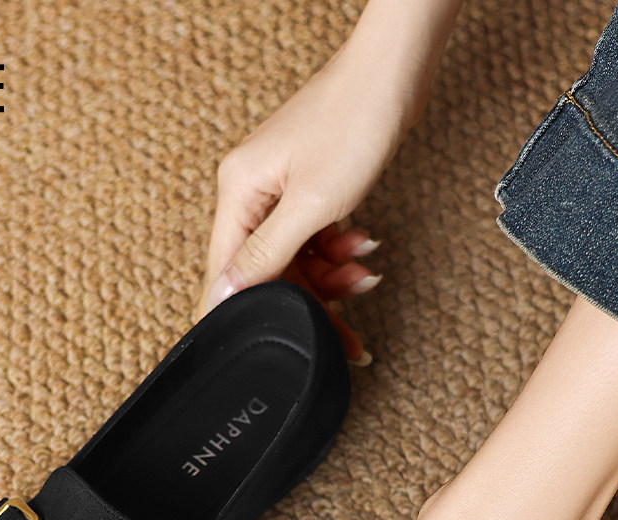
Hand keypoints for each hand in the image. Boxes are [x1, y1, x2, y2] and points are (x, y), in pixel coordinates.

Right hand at [193, 36, 427, 358]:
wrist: (394, 73)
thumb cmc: (354, 121)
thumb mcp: (310, 203)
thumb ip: (266, 254)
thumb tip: (223, 295)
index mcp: (238, 192)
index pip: (225, 273)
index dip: (243, 314)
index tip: (261, 348)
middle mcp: (250, 192)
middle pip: (268, 273)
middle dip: (309, 303)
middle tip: (345, 337)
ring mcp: (278, 190)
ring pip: (295, 260)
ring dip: (331, 278)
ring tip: (364, 277)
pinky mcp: (306, 187)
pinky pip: (313, 239)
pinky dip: (338, 252)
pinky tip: (363, 249)